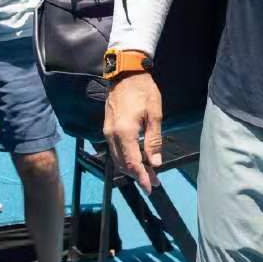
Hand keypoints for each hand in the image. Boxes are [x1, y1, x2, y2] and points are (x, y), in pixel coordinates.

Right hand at [101, 72, 161, 190]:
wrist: (125, 73)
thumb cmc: (143, 91)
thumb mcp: (155, 115)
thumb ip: (153, 141)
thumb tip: (155, 163)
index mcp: (125, 133)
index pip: (132, 163)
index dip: (142, 177)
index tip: (151, 188)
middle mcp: (112, 135)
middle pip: (123, 164)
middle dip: (138, 175)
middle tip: (154, 182)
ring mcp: (107, 132)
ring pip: (117, 158)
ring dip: (131, 168)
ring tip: (148, 173)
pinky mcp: (107, 128)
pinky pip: (115, 150)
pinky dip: (125, 158)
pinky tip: (137, 159)